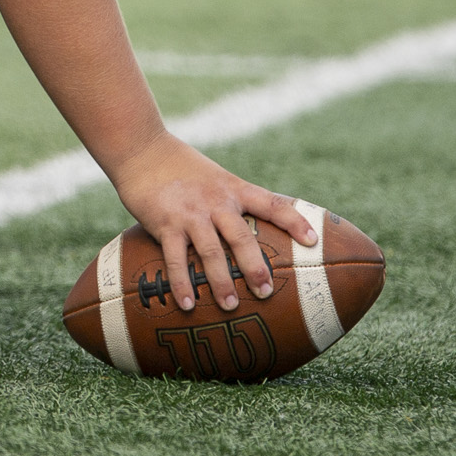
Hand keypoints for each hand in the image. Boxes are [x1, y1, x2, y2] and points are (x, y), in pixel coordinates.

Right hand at [106, 134, 315, 314]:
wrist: (141, 148)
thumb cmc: (180, 167)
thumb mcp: (216, 177)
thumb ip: (232, 201)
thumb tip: (252, 234)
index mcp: (234, 189)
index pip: (272, 204)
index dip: (295, 222)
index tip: (313, 241)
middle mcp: (216, 201)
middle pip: (242, 237)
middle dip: (255, 267)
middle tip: (266, 292)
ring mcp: (190, 213)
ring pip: (211, 251)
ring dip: (221, 281)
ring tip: (231, 306)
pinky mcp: (165, 223)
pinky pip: (175, 258)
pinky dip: (182, 283)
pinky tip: (187, 304)